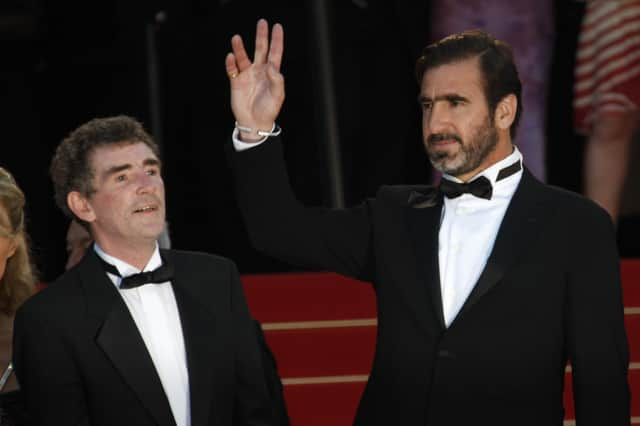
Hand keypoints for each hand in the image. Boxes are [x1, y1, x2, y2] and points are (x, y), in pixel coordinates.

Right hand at [226, 19, 284, 141]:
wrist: (255, 122)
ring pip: (243, 57)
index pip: (275, 53)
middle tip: (261, 23)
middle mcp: (259, 71)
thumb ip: (277, 80)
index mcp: (271, 74)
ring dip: (240, 48)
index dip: (276, 40)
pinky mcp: (236, 82)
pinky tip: (230, 57)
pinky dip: (230, 63)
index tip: (277, 27)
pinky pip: (232, 69)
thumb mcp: (277, 96)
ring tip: (237, 38)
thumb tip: (272, 66)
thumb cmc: (268, 110)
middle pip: (260, 49)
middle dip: (261, 36)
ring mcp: (247, 75)